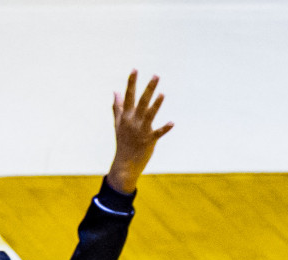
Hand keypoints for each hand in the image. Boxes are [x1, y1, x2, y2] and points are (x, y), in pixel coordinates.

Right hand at [107, 71, 173, 193]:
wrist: (125, 163)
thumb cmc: (122, 141)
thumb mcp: (118, 123)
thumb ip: (117, 107)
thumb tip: (115, 91)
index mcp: (126, 116)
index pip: (128, 96)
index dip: (131, 82)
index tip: (135, 69)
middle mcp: (133, 121)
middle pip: (141, 101)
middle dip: (148, 88)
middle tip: (156, 75)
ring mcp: (141, 131)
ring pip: (149, 114)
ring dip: (156, 104)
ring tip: (162, 94)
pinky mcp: (149, 140)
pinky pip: (158, 133)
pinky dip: (165, 128)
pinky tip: (172, 123)